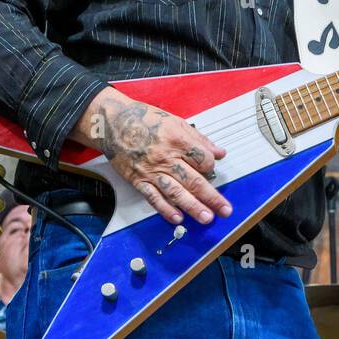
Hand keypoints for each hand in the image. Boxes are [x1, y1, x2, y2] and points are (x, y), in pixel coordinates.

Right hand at [73, 88, 232, 225]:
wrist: (114, 123)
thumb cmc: (145, 119)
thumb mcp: (176, 122)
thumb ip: (199, 139)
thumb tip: (219, 152)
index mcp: (178, 140)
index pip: (203, 159)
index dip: (211, 166)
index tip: (212, 169)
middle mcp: (166, 158)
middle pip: (193, 180)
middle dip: (211, 197)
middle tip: (224, 210)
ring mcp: (152, 171)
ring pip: (176, 192)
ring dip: (193, 207)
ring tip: (206, 218)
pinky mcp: (139, 180)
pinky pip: (154, 197)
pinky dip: (166, 209)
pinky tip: (177, 218)